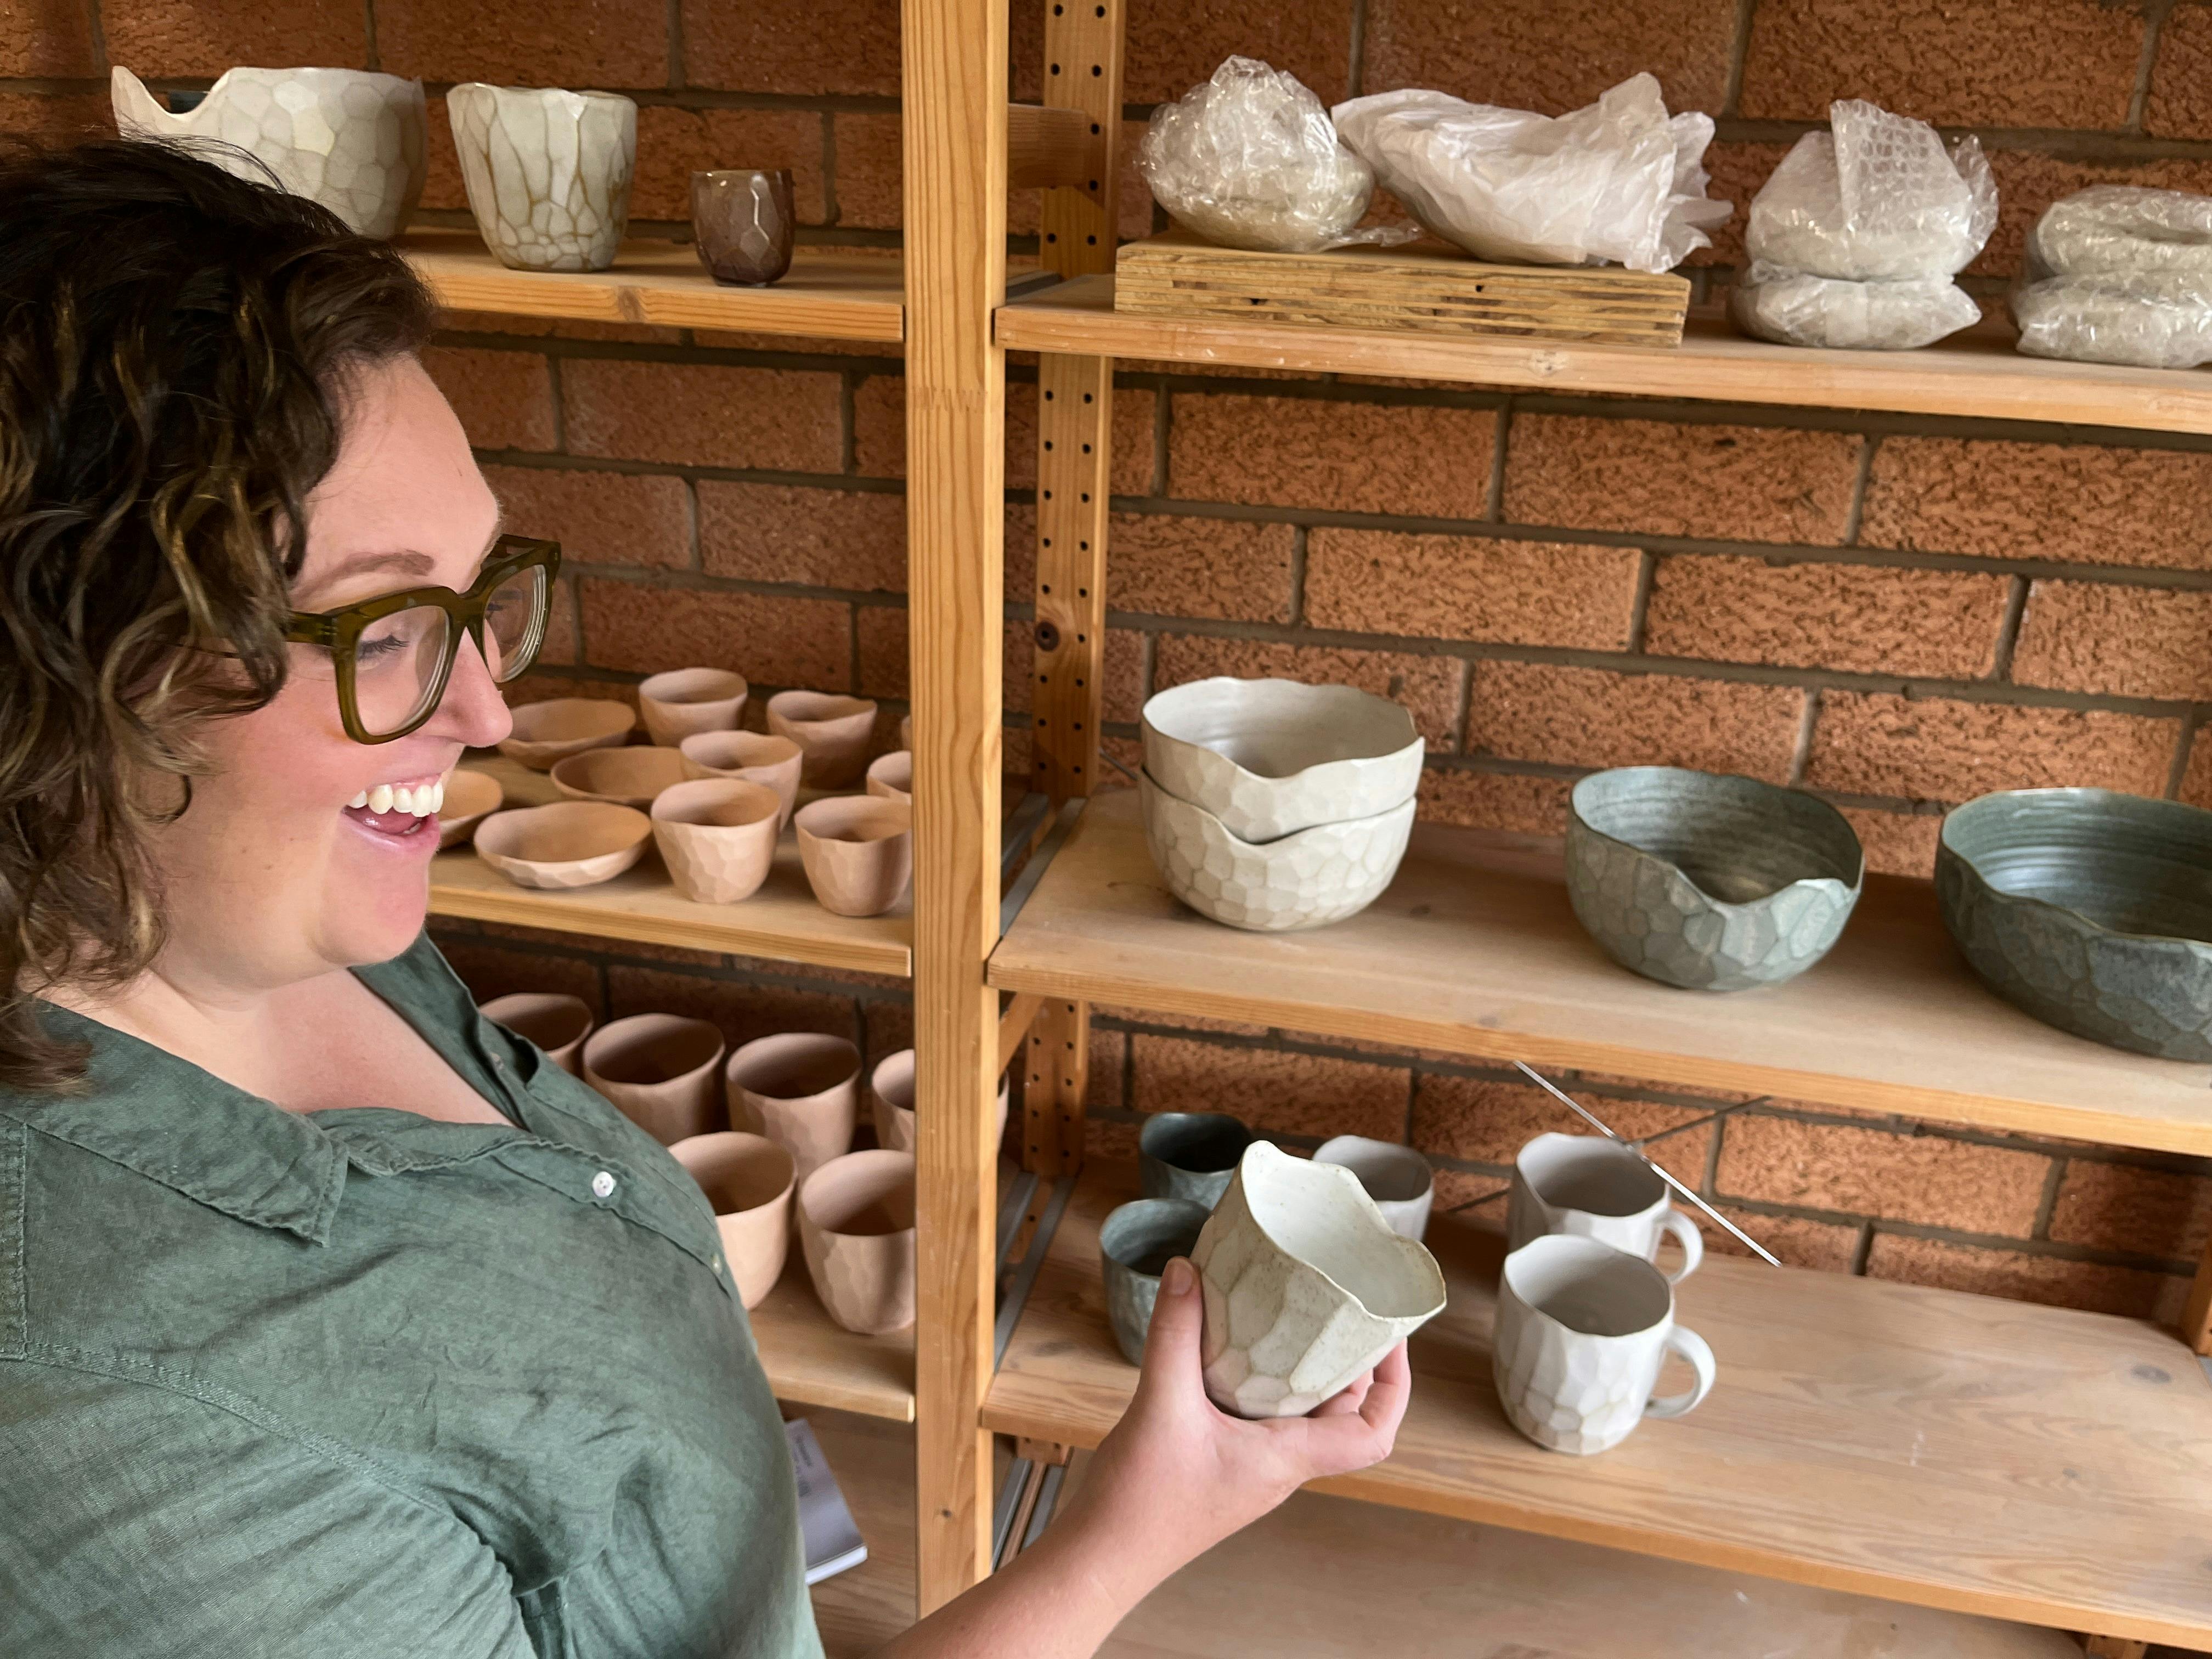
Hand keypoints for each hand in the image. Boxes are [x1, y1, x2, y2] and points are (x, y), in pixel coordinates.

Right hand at [1059, 1256, 1411, 1590]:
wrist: (1101, 1558)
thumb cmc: (1140, 1503)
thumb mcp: (1160, 1405)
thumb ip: (1174, 1334)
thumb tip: (1187, 1270)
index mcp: (1286, 1460)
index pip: (1371, 1435)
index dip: (1394, 1386)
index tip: (1390, 1337)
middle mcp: (1278, 1466)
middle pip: (1341, 1413)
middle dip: (1348, 1360)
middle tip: (1339, 1308)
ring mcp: (1250, 1467)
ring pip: (1299, 1413)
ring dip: (1305, 1368)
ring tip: (1294, 1317)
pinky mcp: (1222, 1463)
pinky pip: (1261, 1415)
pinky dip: (1263, 1378)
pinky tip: (1233, 1347)